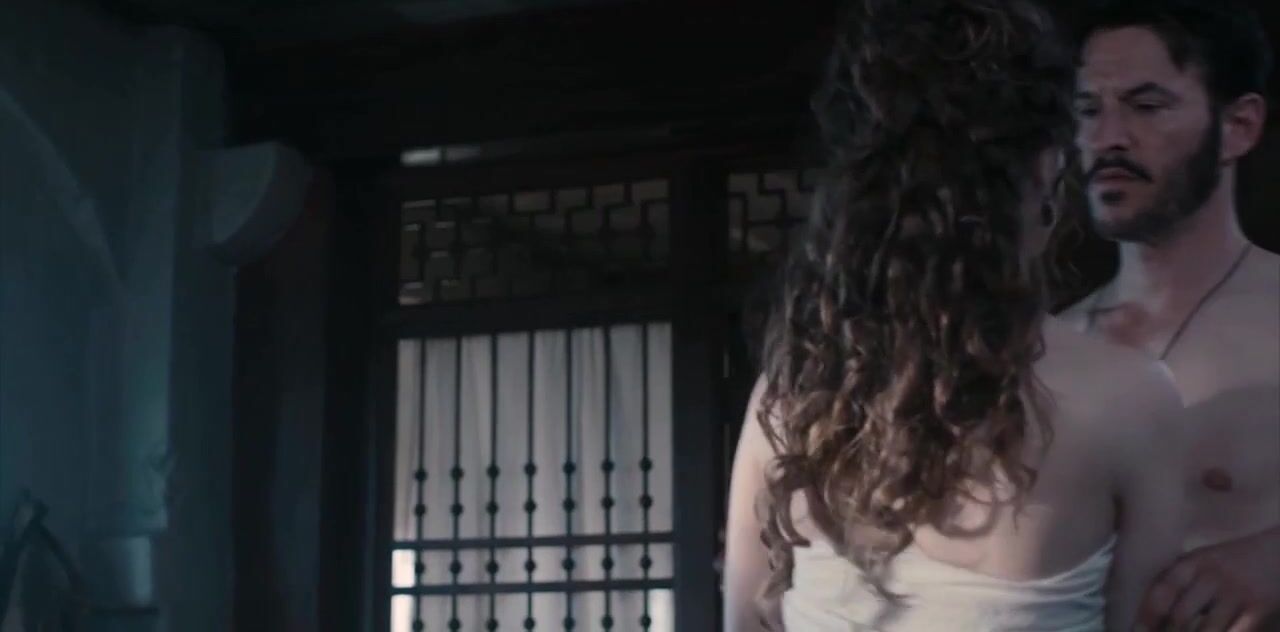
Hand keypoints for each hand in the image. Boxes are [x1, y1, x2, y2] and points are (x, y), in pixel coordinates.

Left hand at [1139, 526, 1279, 630]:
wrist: (1278, 551)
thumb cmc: (1235, 559)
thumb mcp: (1204, 558)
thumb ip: (1181, 577)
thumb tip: (1149, 607)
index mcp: (1194, 562)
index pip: (1163, 589)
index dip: (1147, 614)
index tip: (1135, 631)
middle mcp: (1212, 576)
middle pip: (1181, 614)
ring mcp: (1237, 593)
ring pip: (1207, 630)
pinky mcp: (1259, 608)